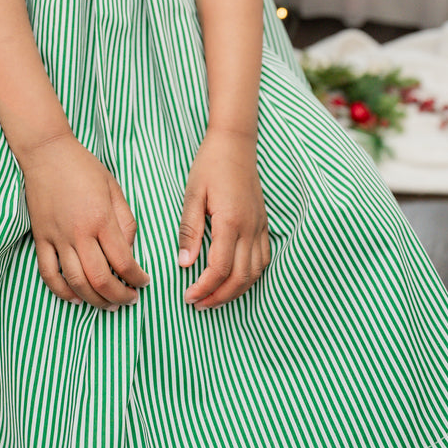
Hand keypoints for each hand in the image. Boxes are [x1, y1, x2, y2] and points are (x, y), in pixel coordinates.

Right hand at [21, 133, 148, 309]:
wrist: (47, 153)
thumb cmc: (84, 167)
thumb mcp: (114, 188)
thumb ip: (125, 221)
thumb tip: (129, 251)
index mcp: (101, 219)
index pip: (124, 262)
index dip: (137, 278)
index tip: (144, 282)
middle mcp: (79, 233)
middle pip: (101, 280)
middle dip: (119, 296)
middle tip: (129, 299)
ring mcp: (57, 238)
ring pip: (76, 282)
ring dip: (94, 300)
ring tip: (108, 304)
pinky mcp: (40, 238)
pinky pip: (49, 274)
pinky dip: (62, 291)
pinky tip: (76, 298)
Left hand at [178, 129, 269, 309]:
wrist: (235, 143)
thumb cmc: (210, 165)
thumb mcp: (192, 194)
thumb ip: (190, 230)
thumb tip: (184, 263)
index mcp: (230, 221)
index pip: (219, 268)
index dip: (204, 288)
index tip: (188, 296)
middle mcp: (250, 228)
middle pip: (240, 278)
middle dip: (219, 297)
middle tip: (198, 304)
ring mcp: (260, 226)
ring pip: (255, 272)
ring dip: (235, 290)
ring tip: (214, 297)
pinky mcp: (263, 223)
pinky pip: (263, 259)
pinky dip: (251, 276)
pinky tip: (235, 278)